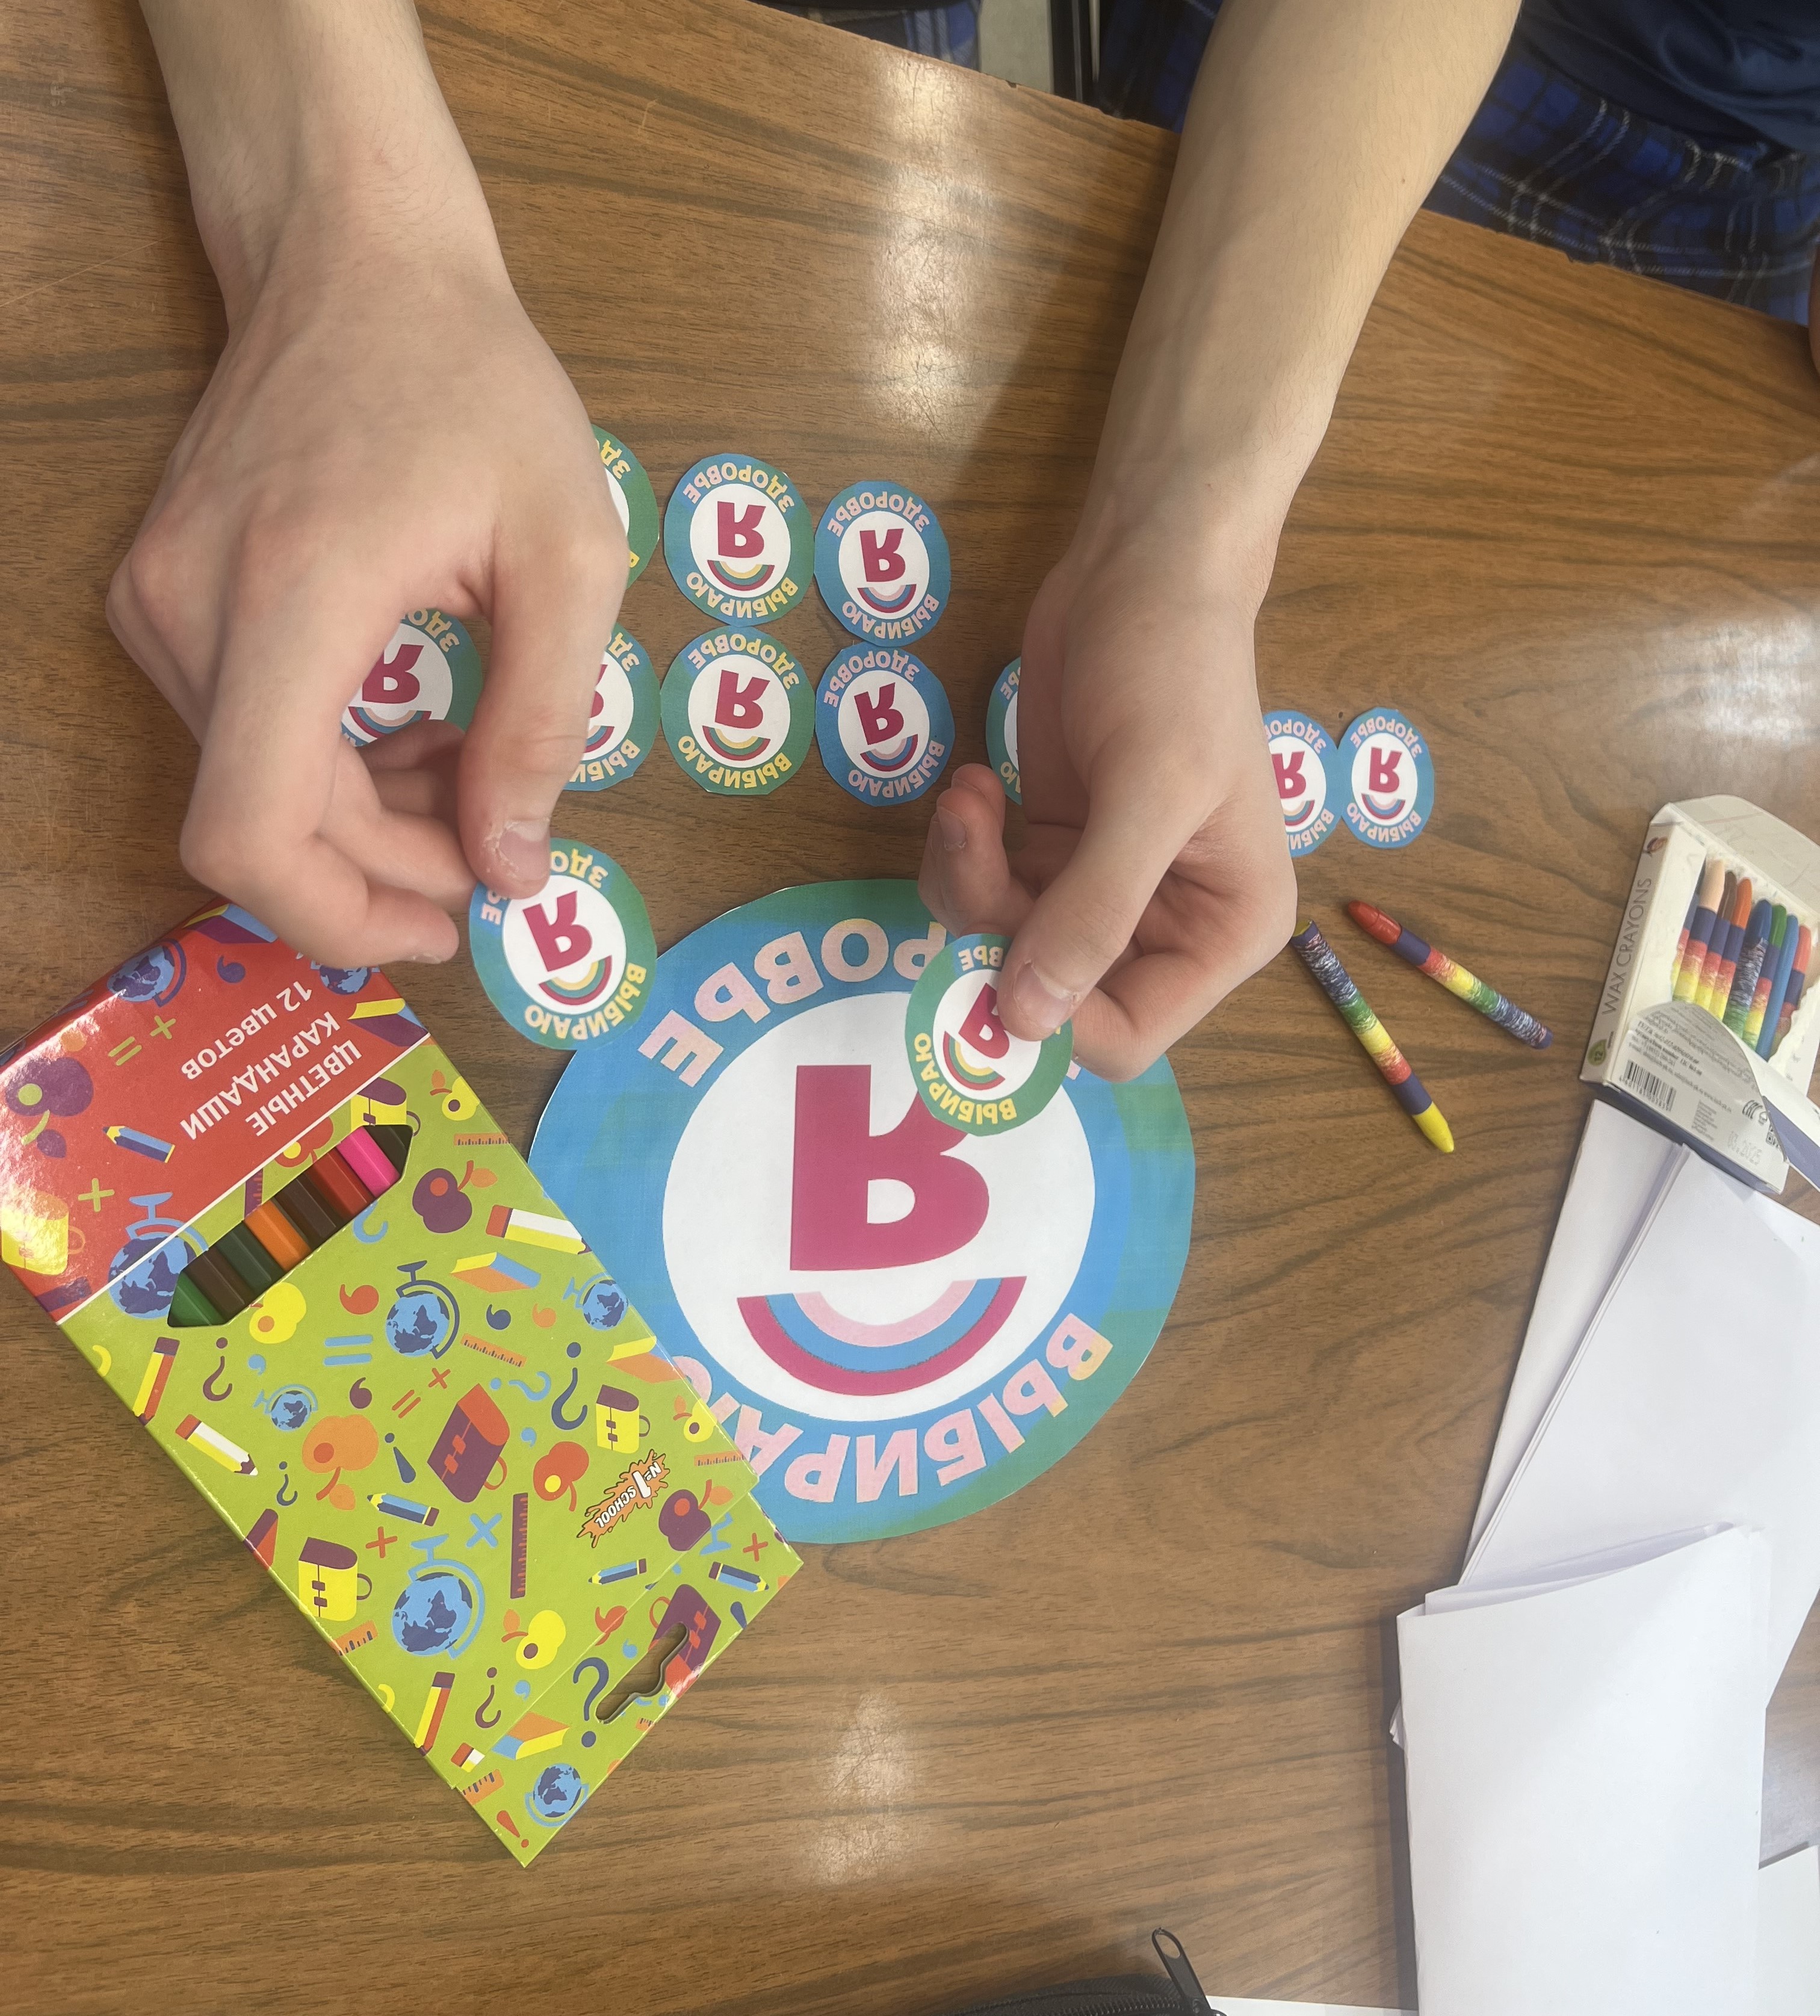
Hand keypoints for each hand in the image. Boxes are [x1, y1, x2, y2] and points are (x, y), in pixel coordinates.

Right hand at [111, 1, 624, 965]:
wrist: (355, 258)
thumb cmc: (477, 386)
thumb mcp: (568, 553)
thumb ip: (540, 725)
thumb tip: (511, 871)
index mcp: (292, 599)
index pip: (252, 833)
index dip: (344, 914)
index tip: (448, 919)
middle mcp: (190, 611)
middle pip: (262, 830)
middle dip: (388, 870)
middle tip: (493, 855)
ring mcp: (158, 604)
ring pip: (250, 789)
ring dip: (365, 817)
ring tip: (465, 772)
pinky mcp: (161, 598)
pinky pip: (240, 735)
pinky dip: (330, 764)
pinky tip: (410, 729)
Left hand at [919, 502, 1296, 1079]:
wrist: (1144, 570)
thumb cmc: (1173, 671)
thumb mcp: (1148, 792)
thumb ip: (1092, 912)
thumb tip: (1029, 1021)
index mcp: (1223, 933)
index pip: (1127, 1036)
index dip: (1052, 1015)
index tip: (991, 949)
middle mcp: (1166, 928)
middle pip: (1052, 996)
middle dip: (996, 930)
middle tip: (971, 843)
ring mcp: (1103, 891)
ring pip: (1003, 946)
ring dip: (968, 880)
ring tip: (971, 798)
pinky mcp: (1052, 851)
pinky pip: (986, 893)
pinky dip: (965, 848)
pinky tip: (975, 785)